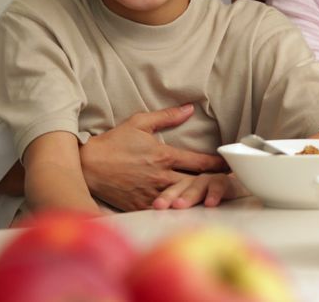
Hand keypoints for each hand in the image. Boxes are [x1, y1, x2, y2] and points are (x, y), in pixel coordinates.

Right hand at [79, 104, 227, 211]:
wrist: (87, 166)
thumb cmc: (114, 142)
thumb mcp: (139, 122)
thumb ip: (167, 116)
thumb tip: (190, 108)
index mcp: (164, 156)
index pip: (199, 161)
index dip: (218, 164)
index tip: (230, 165)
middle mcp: (162, 176)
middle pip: (197, 183)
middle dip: (215, 184)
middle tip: (230, 184)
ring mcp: (153, 193)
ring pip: (184, 198)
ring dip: (200, 198)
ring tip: (216, 199)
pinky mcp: (142, 206)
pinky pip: (166, 209)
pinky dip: (178, 209)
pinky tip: (190, 210)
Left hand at [152, 173, 247, 209]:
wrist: (241, 193)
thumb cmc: (214, 203)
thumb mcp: (197, 211)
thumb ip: (184, 217)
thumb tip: (164, 234)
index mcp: (185, 188)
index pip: (170, 192)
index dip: (162, 199)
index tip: (154, 208)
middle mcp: (195, 182)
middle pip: (179, 188)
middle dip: (169, 196)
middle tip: (160, 206)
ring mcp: (210, 181)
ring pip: (197, 186)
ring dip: (188, 195)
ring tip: (180, 206)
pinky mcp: (226, 182)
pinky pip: (219, 186)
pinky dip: (214, 194)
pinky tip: (210, 204)